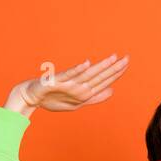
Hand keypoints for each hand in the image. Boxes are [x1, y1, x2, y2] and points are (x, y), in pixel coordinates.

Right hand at [6, 54, 130, 115]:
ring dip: (100, 66)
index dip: (116, 73)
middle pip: (100, 76)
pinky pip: (69, 75)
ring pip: (88, 74)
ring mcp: (68, 82)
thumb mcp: (78, 102)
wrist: (32, 98)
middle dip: (114, 67)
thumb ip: (95, 97)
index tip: (127, 63)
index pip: (104, 80)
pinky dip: (78, 70)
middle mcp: (79, 84)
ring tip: (113, 58)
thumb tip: (112, 91)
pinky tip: (86, 63)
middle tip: (127, 58)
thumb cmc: (54, 98)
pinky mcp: (57, 81)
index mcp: (85, 90)